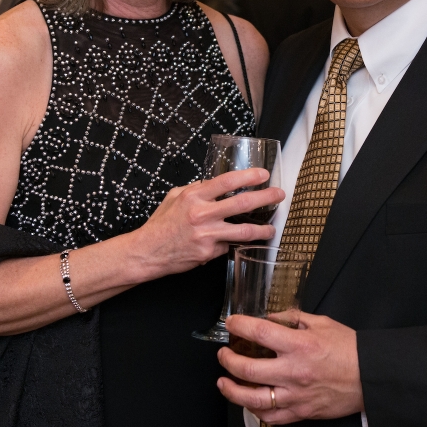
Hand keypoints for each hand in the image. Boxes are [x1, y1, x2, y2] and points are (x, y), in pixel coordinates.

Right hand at [132, 168, 283, 279]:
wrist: (148, 251)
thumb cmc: (160, 224)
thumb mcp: (174, 197)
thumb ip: (194, 189)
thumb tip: (211, 184)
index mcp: (194, 196)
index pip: (227, 181)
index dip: (249, 176)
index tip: (263, 174)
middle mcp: (202, 214)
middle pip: (243, 203)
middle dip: (266, 197)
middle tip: (279, 194)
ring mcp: (207, 235)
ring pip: (243, 231)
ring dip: (262, 229)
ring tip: (272, 228)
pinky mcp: (209, 253)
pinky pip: (228, 246)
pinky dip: (235, 244)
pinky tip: (242, 243)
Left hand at [217, 312, 363, 424]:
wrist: (371, 377)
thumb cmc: (350, 349)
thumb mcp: (322, 323)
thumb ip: (293, 319)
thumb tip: (270, 318)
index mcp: (300, 345)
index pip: (259, 333)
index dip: (240, 326)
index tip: (232, 323)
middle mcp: (294, 372)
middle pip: (247, 369)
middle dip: (228, 360)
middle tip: (224, 355)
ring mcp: (296, 395)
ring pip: (253, 399)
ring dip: (232, 390)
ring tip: (223, 382)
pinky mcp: (301, 412)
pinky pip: (271, 416)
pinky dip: (255, 410)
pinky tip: (249, 401)